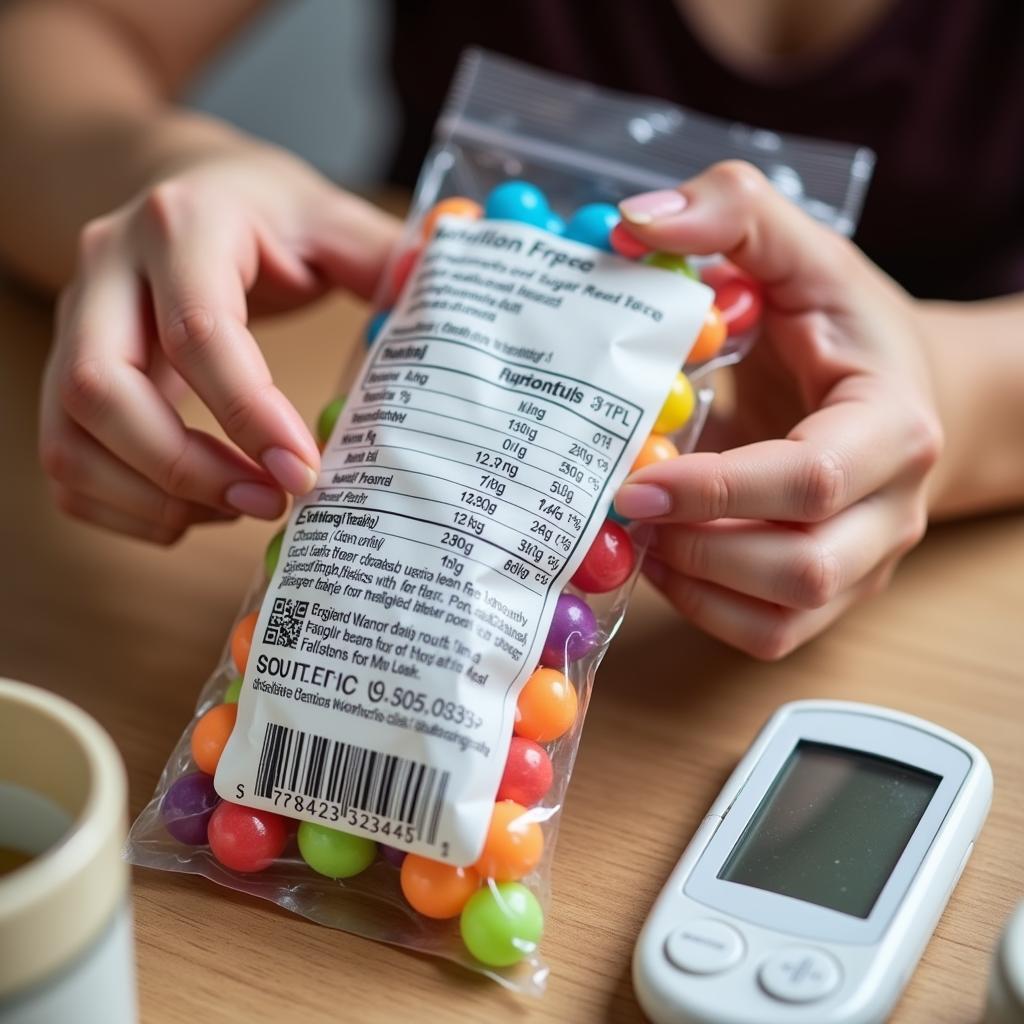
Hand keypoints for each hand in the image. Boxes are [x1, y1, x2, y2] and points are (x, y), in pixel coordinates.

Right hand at [40, 147, 399, 542]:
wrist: (178, 188)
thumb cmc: (260, 213)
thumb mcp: (325, 216)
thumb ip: (379, 254)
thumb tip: (436, 281)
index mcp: (184, 227)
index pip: (199, 329)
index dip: (249, 413)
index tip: (304, 472)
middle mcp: (108, 273)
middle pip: (104, 389)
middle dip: (186, 469)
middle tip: (268, 504)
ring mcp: (74, 325)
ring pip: (70, 437)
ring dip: (153, 497)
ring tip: (237, 510)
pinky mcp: (64, 371)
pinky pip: (64, 461)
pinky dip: (122, 508)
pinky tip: (190, 511)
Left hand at [615, 163, 942, 658]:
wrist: (900, 388)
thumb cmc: (841, 324)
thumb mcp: (799, 253)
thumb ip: (732, 215)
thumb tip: (634, 222)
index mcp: (892, 425)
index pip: (813, 480)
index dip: (719, 490)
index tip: (634, 481)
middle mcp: (890, 509)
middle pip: (803, 567)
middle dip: (698, 546)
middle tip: (621, 508)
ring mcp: (864, 561)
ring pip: (782, 618)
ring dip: (694, 584)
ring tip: (637, 534)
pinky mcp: (833, 592)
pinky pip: (768, 634)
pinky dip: (705, 610)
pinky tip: (664, 560)